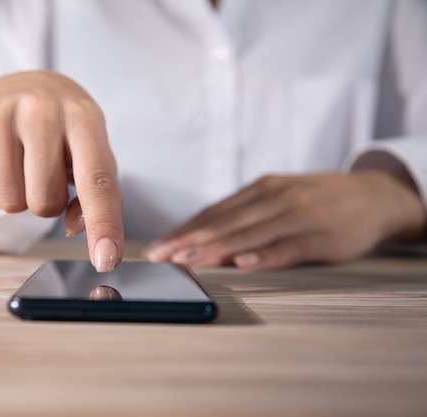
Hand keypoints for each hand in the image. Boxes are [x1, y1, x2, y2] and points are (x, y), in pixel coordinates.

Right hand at [0, 71, 122, 271]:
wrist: (23, 85)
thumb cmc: (65, 131)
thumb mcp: (92, 152)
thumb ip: (98, 195)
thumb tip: (73, 227)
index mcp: (85, 118)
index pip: (97, 181)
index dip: (103, 224)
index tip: (106, 260)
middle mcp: (42, 110)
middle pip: (43, 204)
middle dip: (46, 200)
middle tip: (44, 170)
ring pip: (9, 202)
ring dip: (17, 194)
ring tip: (22, 161)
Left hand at [144, 171, 425, 269]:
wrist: (373, 196)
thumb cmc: (315, 201)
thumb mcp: (277, 199)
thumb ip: (244, 216)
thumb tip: (200, 238)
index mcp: (260, 190)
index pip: (213, 213)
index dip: (183, 231)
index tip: (158, 248)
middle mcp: (274, 198)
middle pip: (225, 223)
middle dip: (189, 241)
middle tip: (161, 257)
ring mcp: (299, 215)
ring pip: (250, 233)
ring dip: (217, 249)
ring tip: (188, 261)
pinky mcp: (322, 235)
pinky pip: (289, 247)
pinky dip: (265, 255)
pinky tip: (244, 263)